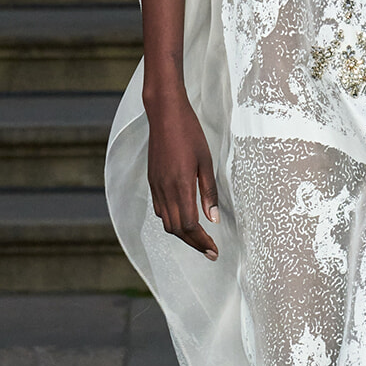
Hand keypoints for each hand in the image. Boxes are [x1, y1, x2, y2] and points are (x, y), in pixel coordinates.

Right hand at [143, 89, 219, 259]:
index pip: (190, 225)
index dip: (202, 241)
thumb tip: (213, 219)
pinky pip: (159, 209)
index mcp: (181, 186)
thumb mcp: (206, 161)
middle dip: (193, 243)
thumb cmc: (189, 134)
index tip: (213, 251)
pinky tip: (183, 219)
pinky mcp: (152, 181)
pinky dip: (171, 220)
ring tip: (198, 239)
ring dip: (182, 234)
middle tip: (209, 250)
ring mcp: (156, 186)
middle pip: (177, 229)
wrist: (164, 114)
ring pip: (166, 222)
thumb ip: (208, 192)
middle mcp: (165, 190)